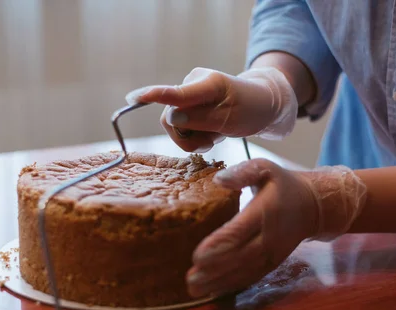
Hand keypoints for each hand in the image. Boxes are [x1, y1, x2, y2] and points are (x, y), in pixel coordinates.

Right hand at [125, 67, 297, 152]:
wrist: (263, 105)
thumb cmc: (251, 109)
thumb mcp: (231, 120)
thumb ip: (200, 120)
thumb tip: (171, 119)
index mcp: (207, 84)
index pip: (175, 93)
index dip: (152, 95)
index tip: (132, 98)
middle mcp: (192, 84)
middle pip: (170, 119)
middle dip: (188, 136)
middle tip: (213, 140)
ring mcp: (189, 94)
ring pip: (174, 127)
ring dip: (195, 138)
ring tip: (216, 134)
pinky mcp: (188, 104)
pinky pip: (181, 127)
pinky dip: (197, 135)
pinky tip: (213, 131)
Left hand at [185, 159, 366, 297]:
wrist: (313, 206)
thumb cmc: (283, 185)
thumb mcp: (266, 168)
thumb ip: (243, 172)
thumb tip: (219, 179)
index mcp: (265, 212)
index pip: (239, 231)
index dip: (219, 245)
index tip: (197, 256)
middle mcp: (269, 237)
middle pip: (240, 257)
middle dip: (214, 270)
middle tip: (190, 279)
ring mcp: (272, 253)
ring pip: (244, 271)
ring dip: (220, 282)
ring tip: (196, 290)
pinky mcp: (272, 263)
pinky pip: (251, 277)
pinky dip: (233, 286)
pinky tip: (214, 292)